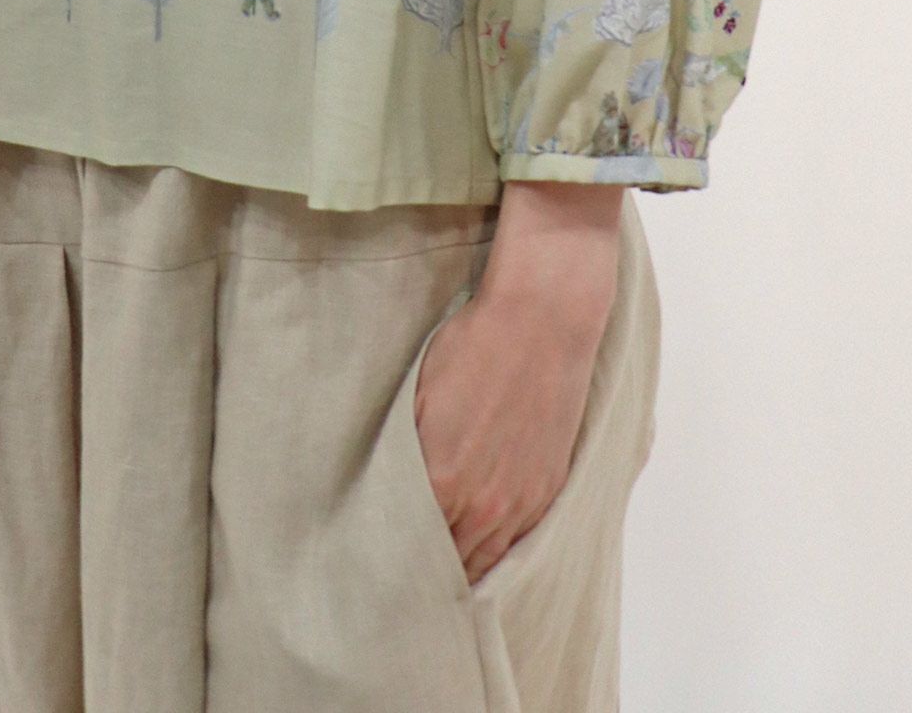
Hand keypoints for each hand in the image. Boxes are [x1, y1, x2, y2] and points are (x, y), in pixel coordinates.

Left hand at [413, 184, 621, 583]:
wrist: (540, 323)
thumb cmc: (472, 350)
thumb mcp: (416, 398)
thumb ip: (400, 457)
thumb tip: (378, 498)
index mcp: (442, 481)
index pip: (407, 551)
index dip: (386, 565)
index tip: (366, 574)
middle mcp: (483, 505)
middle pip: (444, 568)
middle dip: (417, 578)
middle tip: (390, 587)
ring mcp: (520, 503)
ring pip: (481, 566)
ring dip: (456, 573)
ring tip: (428, 583)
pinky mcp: (546, 493)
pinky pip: (515, 549)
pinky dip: (491, 557)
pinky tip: (472, 557)